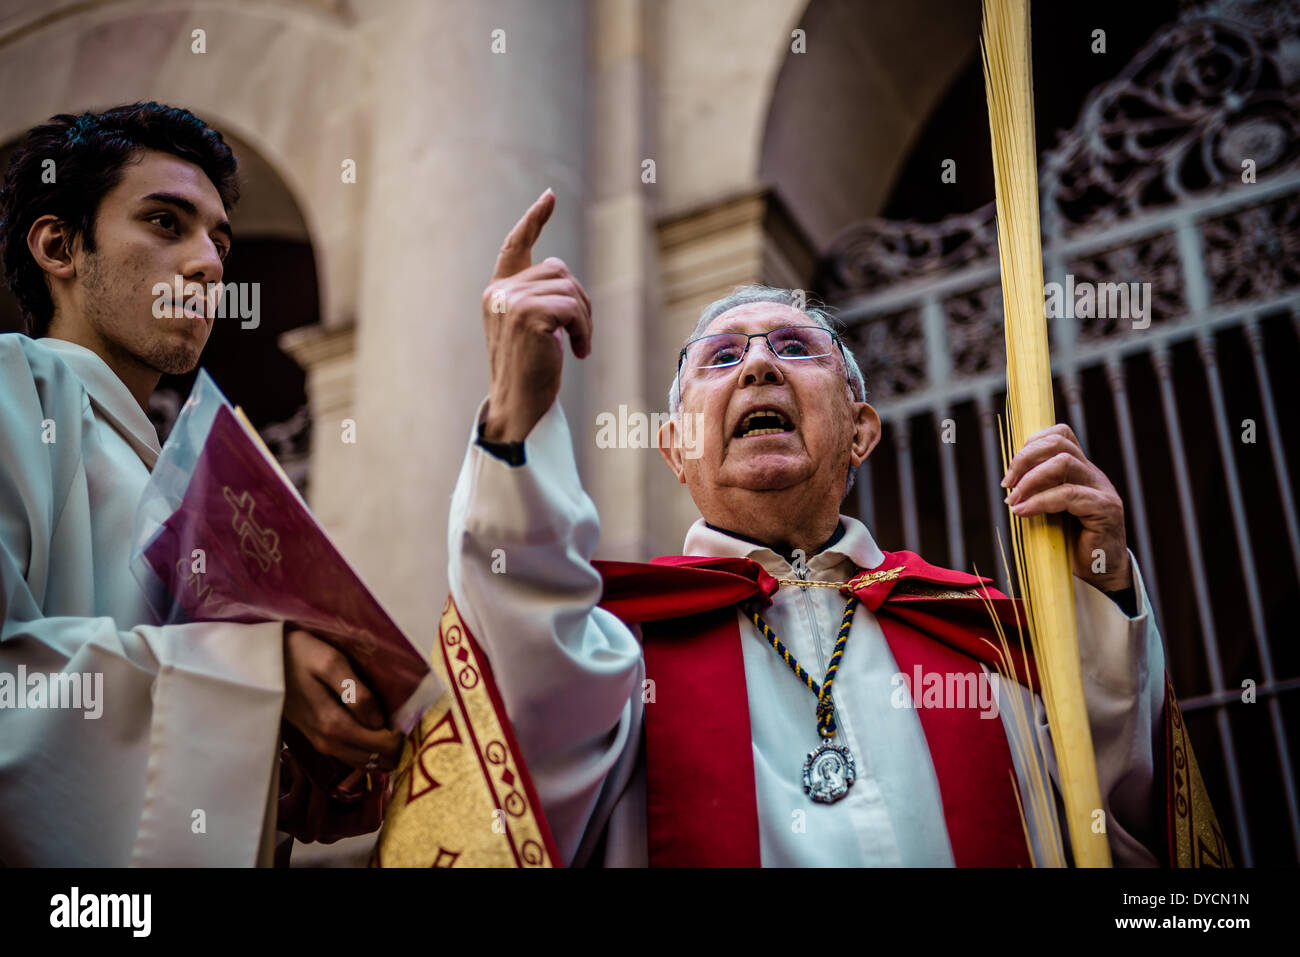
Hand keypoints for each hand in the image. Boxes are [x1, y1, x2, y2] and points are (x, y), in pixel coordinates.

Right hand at [281, 627, 402, 770]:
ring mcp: (318, 742)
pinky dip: (365, 754)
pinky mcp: (314, 737)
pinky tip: (376, 740)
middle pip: (371, 759)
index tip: (412, 725)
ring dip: (381, 756)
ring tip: (399, 741)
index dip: (400, 739)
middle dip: (394, 752)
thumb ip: (356, 693)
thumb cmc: (300, 654)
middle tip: (411, 735)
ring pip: (359, 762)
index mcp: (333, 724)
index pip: (379, 745)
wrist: (263, 659)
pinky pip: (346, 755)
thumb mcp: (331, 662)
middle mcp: (326, 740)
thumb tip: (377, 720)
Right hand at [480, 188, 592, 442]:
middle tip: (580, 337)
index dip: (534, 220)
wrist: (516, 407)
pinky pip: (573, 308)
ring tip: (577, 348)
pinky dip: (584, 331)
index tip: (549, 197)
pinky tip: (577, 353)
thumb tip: (566, 281)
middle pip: (560, 271)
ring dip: (584, 320)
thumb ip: (538, 300)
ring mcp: (511, 301)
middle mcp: (499, 291)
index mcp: (497, 292)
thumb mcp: (529, 330)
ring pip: (570, 289)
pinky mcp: (527, 315)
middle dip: (580, 301)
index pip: (516, 245)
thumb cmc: (528, 374)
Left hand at [1001, 423, 1132, 591]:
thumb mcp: (1048, 510)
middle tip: (1007, 484)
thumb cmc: (1069, 542)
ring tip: (1013, 500)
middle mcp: (1093, 474)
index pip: (1060, 435)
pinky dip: (1040, 501)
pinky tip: (1022, 513)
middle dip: (1025, 458)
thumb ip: (1036, 491)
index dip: (1030, 444)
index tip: (1011, 472)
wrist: (1099, 572)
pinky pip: (1069, 494)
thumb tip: (1007, 480)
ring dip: (1030, 480)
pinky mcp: (1105, 509)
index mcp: (1080, 470)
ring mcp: (1102, 490)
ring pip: (1064, 463)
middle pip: (1059, 443)